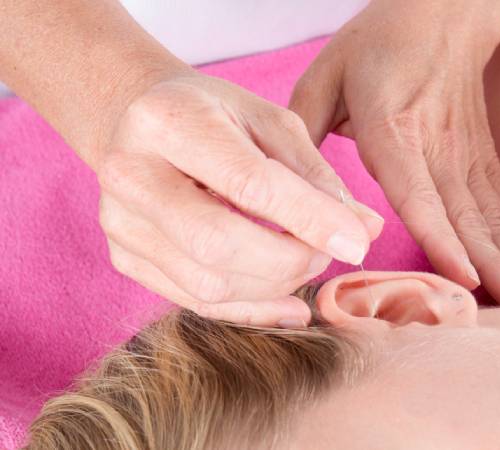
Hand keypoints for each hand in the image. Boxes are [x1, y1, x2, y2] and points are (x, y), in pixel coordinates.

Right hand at [96, 74, 382, 325]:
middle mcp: (130, 173)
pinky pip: (195, 301)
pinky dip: (251, 310)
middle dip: (290, 261)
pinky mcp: (125, 256)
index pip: (249, 184)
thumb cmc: (217, 117)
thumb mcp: (271, 124)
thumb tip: (366, 229)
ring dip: (274, 287)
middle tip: (327, 253)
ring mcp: (120, 221)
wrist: (144, 123)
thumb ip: (317, 176)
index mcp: (168, 121)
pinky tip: (288, 306)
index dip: (311, 219)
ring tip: (306, 263)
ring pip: (208, 283)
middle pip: (219, 243)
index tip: (357, 242)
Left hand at [290, 0, 499, 303]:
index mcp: (393, 130)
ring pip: (494, 211)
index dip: (440, 239)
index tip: (461, 279)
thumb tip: (293, 190)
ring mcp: (468, 150)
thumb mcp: (326, 75)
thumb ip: (306, 132)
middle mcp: (438, 146)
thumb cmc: (378, 43)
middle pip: (466, 214)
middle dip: (491, 266)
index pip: (418, 194)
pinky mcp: (483, 152)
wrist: (442, 8)